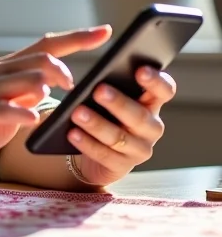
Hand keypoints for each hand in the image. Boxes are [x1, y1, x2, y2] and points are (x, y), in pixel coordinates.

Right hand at [0, 26, 111, 172]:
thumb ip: (28, 91)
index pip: (46, 45)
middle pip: (41, 59)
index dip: (77, 37)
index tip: (106, 31)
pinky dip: (22, 113)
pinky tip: (33, 120)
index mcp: (6, 68)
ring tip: (63, 102)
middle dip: (66, 70)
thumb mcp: (9, 104)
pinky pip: (3, 110)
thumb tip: (53, 83)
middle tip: (75, 88)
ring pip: (27, 79)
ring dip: (50, 88)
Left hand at [68, 66, 175, 185]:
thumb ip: (110, 84)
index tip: (140, 70)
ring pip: (119, 137)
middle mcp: (151, 127)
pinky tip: (72, 133)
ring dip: (97, 124)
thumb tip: (97, 75)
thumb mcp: (109, 97)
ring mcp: (140, 149)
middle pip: (139, 116)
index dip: (156, 81)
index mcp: (151, 103)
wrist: (94, 149)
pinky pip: (105, 155)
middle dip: (118, 103)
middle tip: (98, 90)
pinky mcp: (123, 166)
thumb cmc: (103, 112)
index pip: (164, 90)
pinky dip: (87, 143)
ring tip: (77, 113)